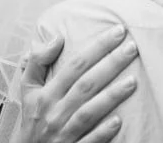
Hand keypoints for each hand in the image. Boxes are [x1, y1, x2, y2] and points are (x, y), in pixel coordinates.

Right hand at [18, 26, 138, 142]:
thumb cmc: (34, 118)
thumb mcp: (28, 90)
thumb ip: (37, 61)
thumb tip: (56, 37)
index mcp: (46, 94)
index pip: (75, 65)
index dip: (97, 47)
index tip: (118, 31)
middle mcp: (55, 112)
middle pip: (86, 84)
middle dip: (110, 64)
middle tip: (132, 47)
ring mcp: (64, 133)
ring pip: (89, 112)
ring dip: (111, 97)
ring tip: (133, 81)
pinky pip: (89, 141)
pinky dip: (102, 132)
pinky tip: (119, 120)